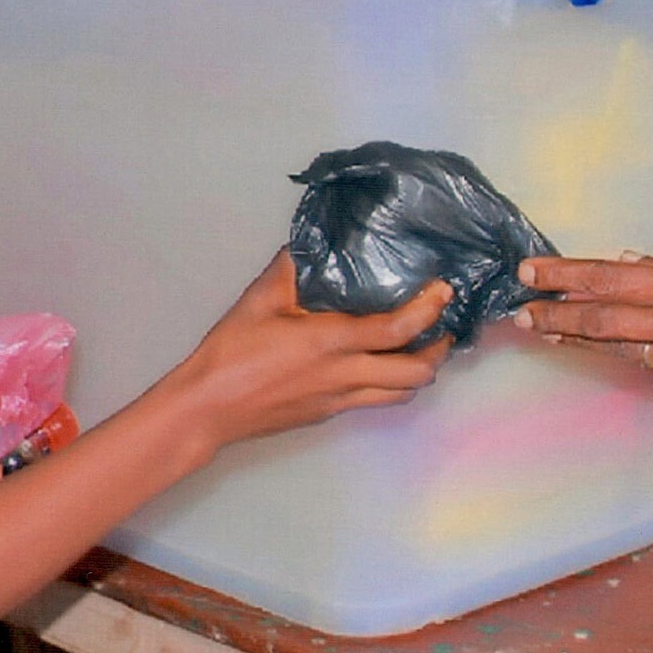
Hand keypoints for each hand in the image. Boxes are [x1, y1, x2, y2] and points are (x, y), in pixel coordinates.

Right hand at [163, 252, 453, 447]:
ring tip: (421, 348)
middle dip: (437, 351)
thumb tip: (314, 238)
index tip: (444, 292)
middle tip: (442, 327)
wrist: (208, 407)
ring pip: (400, 395)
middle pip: (414, 374)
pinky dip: (392, 384)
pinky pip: (375, 401)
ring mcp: (339, 400)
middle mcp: (345, 375)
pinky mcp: (329, 414)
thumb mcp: (260, 299)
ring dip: (419, 372)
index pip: (397, 330)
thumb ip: (292, 267)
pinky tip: (382, 365)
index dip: (428, 311)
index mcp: (331, 342)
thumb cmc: (233, 352)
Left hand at [516, 227, 652, 384]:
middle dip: (558, 319)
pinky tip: (618, 341)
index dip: (564, 278)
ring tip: (553, 331)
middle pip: (605, 325)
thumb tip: (639, 266)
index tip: (530, 274)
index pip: (609, 281)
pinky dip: (638, 347)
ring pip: (629, 349)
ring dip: (589, 340)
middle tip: (522, 316)